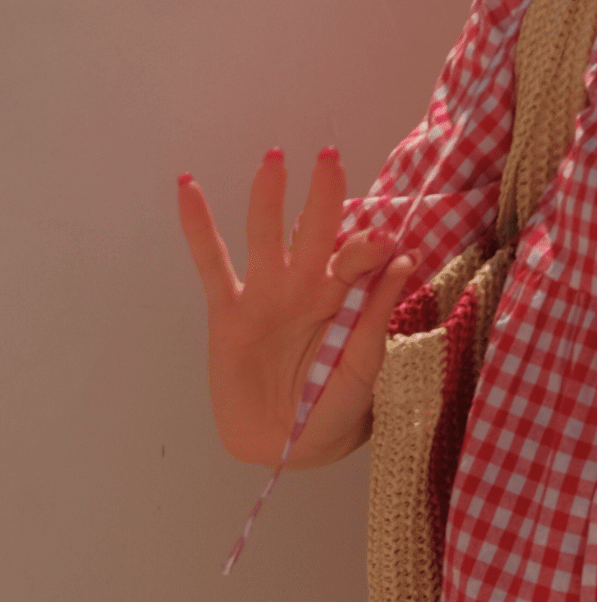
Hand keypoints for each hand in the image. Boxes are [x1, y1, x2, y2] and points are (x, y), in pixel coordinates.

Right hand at [177, 148, 413, 468]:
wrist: (289, 444)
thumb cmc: (337, 405)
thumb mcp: (366, 367)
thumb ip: (378, 315)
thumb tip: (404, 260)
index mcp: (347, 298)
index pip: (359, 260)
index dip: (369, 247)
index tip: (384, 238)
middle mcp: (308, 285)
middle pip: (315, 231)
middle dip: (323, 196)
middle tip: (331, 157)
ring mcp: (267, 294)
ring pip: (265, 236)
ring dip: (268, 197)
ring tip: (274, 158)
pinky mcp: (229, 311)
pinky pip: (211, 263)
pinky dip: (198, 227)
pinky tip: (188, 188)